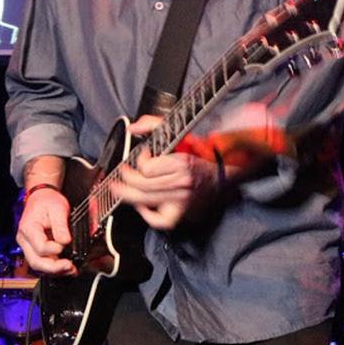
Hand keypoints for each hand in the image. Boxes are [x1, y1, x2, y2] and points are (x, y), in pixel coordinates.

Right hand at [16, 188, 75, 275]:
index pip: (40, 247)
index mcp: (28, 229)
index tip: (66, 244)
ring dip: (55, 271)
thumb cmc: (48, 202)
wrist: (41, 198)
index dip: (54, 249)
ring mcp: (28, 247)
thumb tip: (65, 242)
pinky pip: (42, 262)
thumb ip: (61, 226)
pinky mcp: (34, 250)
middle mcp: (24, 241)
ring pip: (38, 266)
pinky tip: (66, 268)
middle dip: (54, 268)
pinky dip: (54, 268)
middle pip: (36, 262)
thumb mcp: (58, 208)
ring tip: (71, 270)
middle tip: (70, 267)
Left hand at [111, 115, 220, 229]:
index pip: (147, 168)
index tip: (144, 154)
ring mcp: (182, 200)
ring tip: (119, 188)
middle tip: (122, 171)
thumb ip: (154, 125)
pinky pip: (159, 220)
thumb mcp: (181, 133)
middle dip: (126, 177)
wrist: (224, 172)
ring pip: (144, 201)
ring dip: (127, 194)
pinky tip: (141, 205)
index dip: (140, 159)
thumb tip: (133, 128)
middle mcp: (182, 184)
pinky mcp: (182, 212)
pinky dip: (146, 214)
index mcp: (182, 163)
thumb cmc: (204, 154)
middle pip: (142, 186)